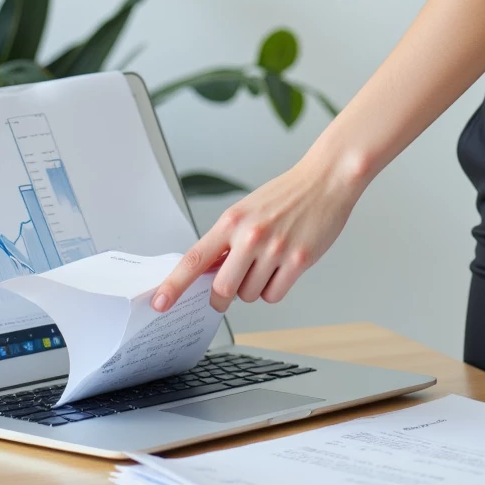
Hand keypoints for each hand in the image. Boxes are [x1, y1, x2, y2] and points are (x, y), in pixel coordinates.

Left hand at [152, 153, 361, 314]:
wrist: (325, 180)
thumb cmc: (285, 196)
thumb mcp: (247, 210)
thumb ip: (227, 240)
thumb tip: (208, 274)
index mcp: (231, 221)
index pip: (194, 259)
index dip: (174, 285)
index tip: (159, 303)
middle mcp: (250, 235)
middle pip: (222, 289)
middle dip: (224, 296)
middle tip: (232, 286)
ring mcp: (274, 249)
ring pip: (250, 295)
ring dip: (255, 287)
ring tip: (269, 262)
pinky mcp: (298, 260)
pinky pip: (274, 295)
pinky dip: (275, 288)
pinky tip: (283, 268)